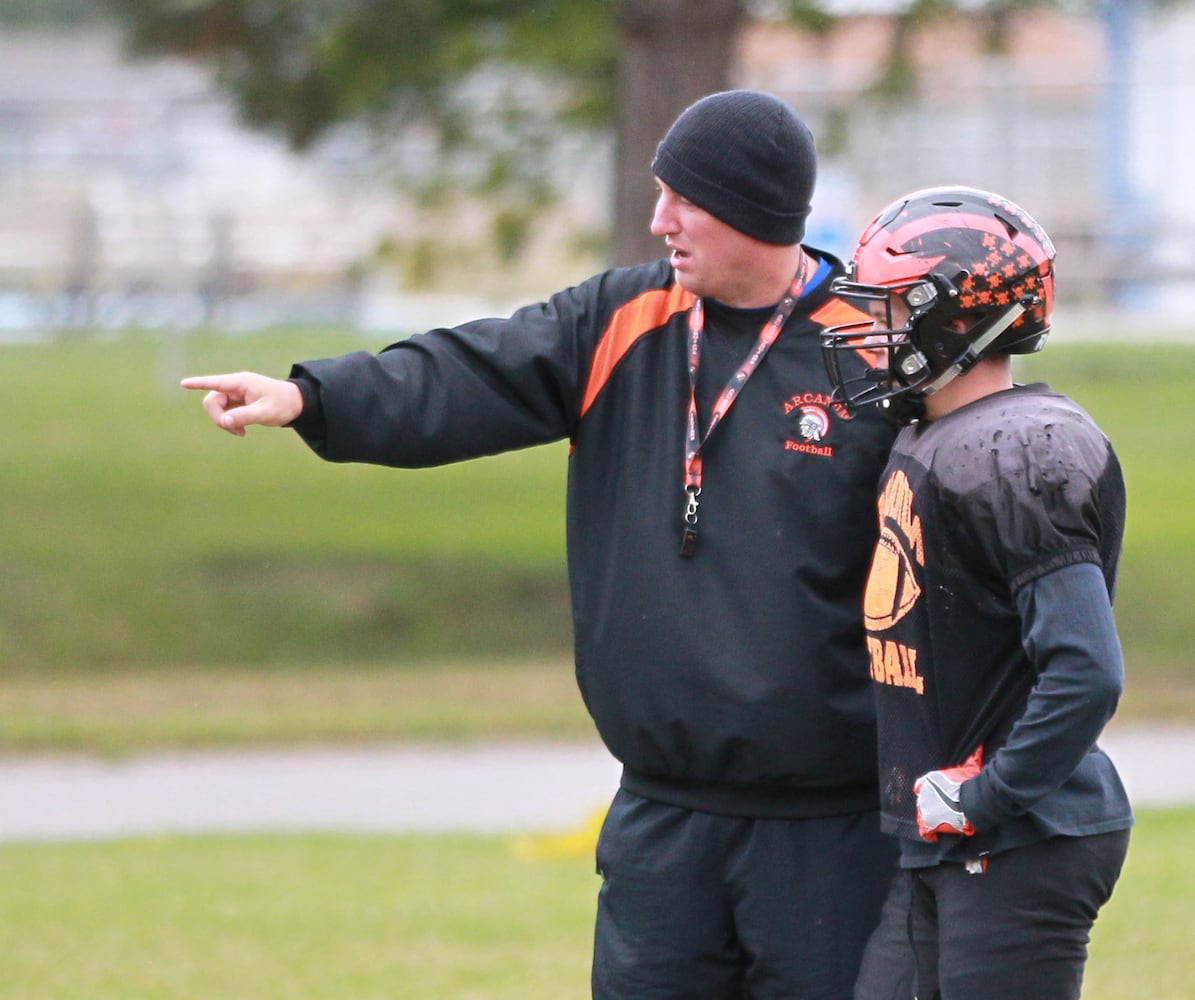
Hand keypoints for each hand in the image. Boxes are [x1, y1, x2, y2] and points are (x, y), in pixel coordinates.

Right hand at [180, 373, 303, 436]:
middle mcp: (235, 387)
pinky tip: (241, 431)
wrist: (296, 404)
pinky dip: (230, 423)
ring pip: (217, 409)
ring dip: (224, 423)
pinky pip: (225, 414)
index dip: (199, 383)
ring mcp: (236, 395)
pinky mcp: (238, 404)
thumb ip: (244, 416)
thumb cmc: (283, 404)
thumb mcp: (265, 412)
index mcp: (241, 383)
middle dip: (218, 417)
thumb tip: (224, 421)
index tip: (183, 383)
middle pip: (212, 401)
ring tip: (241, 432)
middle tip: (233, 429)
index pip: (216, 382)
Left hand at [914, 746, 982, 841]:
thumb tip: (979, 744)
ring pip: (923, 815)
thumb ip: (970, 756)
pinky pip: (925, 831)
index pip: (920, 785)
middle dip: (931, 805)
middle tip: (942, 810)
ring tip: (940, 821)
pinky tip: (934, 836)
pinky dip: (929, 834)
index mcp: (929, 780)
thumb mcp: (968, 766)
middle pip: (923, 801)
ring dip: (930, 818)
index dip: (927, 791)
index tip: (935, 796)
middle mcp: (923, 794)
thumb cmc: (970, 783)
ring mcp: (924, 808)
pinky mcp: (929, 823)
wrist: (972, 801)